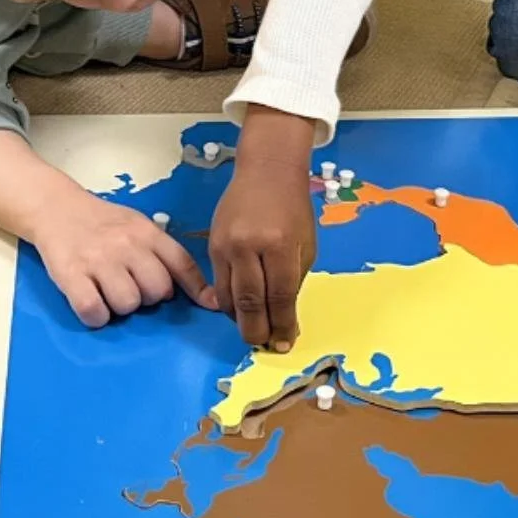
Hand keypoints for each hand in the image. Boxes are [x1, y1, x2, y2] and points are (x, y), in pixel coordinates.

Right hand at [34, 194, 215, 329]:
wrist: (56, 207)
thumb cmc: (103, 223)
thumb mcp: (139, 228)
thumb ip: (165, 255)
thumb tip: (204, 294)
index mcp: (147, 233)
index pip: (182, 263)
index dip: (198, 289)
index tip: (210, 306)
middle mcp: (126, 245)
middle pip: (157, 291)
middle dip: (148, 297)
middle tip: (131, 287)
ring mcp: (98, 260)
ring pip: (127, 304)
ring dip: (120, 307)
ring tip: (108, 291)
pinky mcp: (71, 275)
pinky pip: (94, 310)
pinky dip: (96, 315)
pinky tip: (92, 303)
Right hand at [211, 106, 317, 349]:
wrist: (266, 171)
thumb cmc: (293, 208)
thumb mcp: (305, 244)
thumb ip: (294, 280)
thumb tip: (284, 318)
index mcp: (280, 245)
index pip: (280, 296)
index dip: (282, 324)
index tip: (285, 343)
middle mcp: (249, 246)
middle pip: (250, 301)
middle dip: (257, 330)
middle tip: (264, 346)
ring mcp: (227, 245)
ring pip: (229, 296)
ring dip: (240, 320)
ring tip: (253, 332)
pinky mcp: (212, 245)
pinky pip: (219, 283)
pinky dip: (229, 302)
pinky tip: (239, 310)